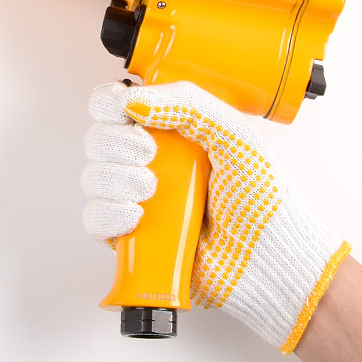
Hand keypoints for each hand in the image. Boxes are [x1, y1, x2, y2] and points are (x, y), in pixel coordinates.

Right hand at [81, 80, 350, 352]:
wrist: (268, 262)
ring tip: (151, 189)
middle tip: (150, 152)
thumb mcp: (235, 135)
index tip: (123, 106)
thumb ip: (189, 105)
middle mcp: (148, 162)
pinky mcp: (129, 237)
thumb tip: (134, 99)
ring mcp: (136, 200)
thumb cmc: (262, 200)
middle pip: (99, 137)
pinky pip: (94, 219)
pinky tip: (137, 216)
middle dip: (117, 142)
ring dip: (116, 178)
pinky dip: (109, 214)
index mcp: (171, 131)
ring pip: (93, 176)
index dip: (109, 102)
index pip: (118, 104)